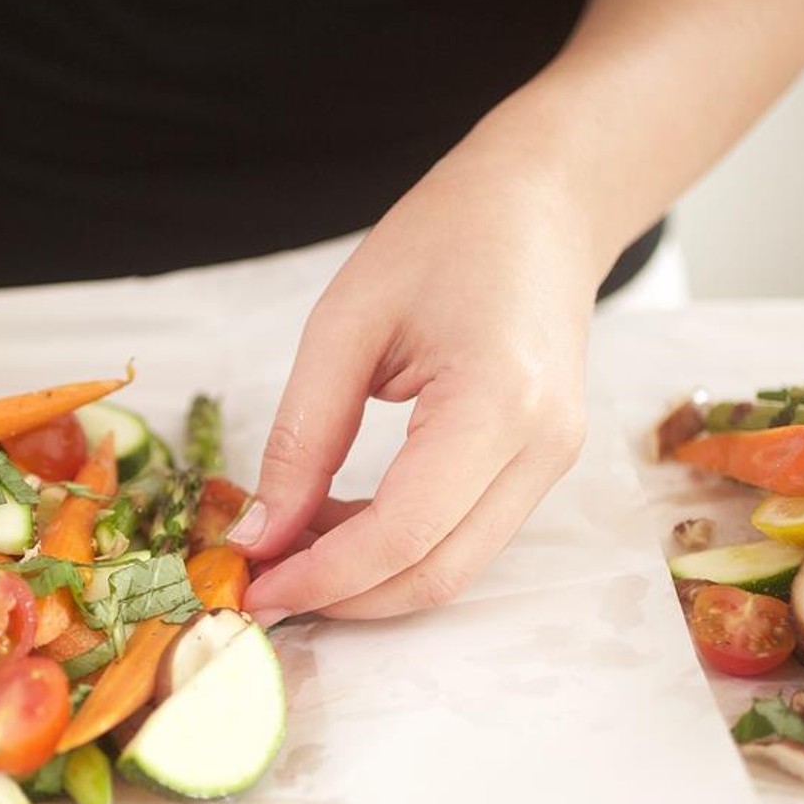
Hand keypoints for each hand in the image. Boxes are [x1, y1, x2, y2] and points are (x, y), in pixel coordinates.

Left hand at [228, 149, 601, 623]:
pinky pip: (463, 538)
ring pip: (452, 569)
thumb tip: (262, 532)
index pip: (404, 533)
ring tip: (290, 548)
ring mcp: (550, 463)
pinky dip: (395, 550)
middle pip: (436, 575)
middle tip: (263, 584)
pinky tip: (338, 524)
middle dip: (342, 597)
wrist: (542, 206)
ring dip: (366, 579)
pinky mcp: (540, 466)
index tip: (253, 589)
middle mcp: (541, 448)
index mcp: (499, 401)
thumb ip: (301, 436)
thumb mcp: (345, 323)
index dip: (323, 576)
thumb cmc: (445, 237)